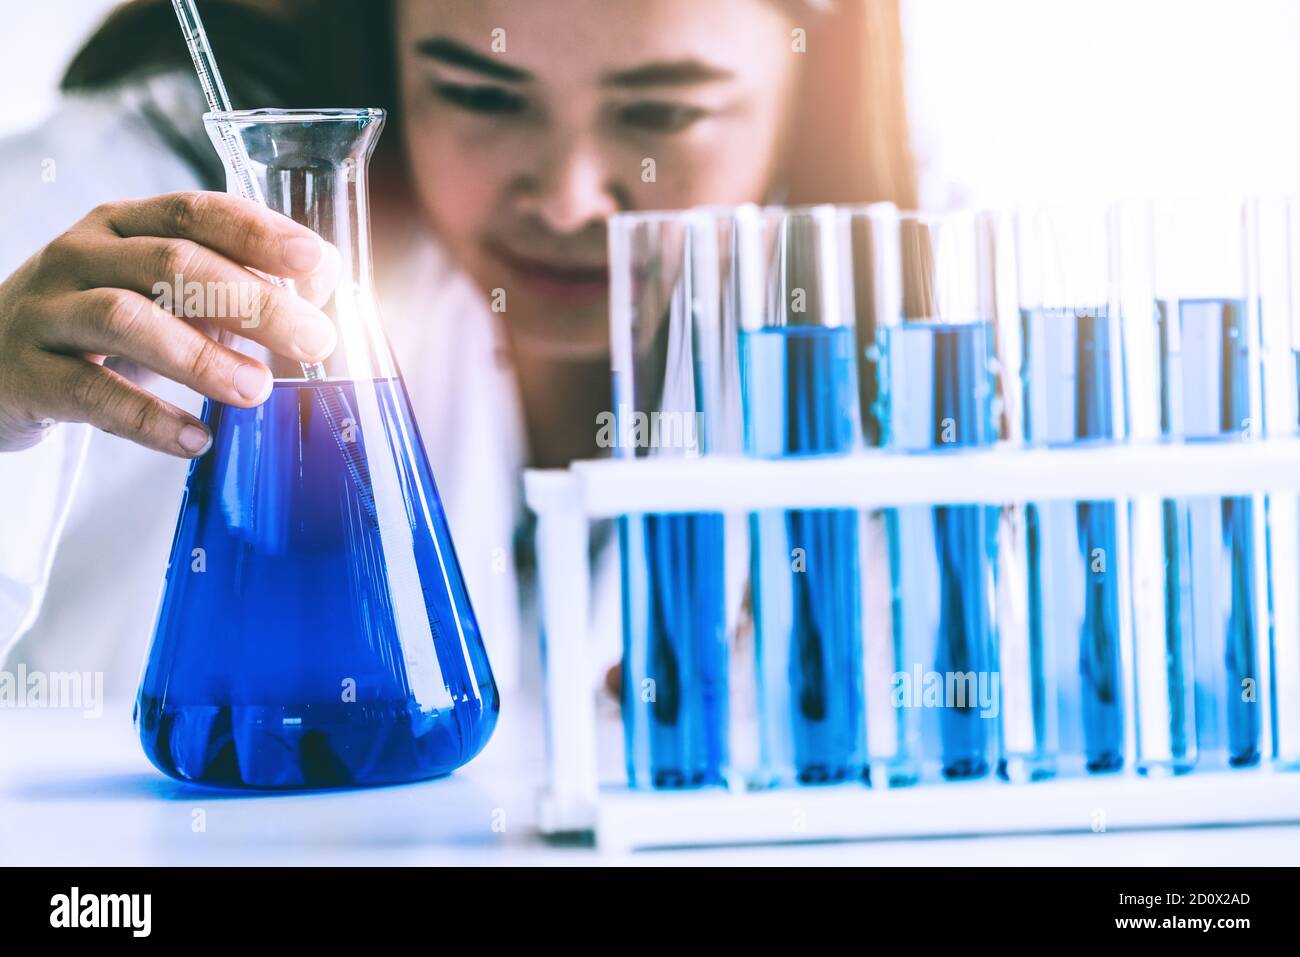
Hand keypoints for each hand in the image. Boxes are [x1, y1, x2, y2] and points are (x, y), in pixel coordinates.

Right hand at [0, 191, 340, 456]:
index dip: (258, 233)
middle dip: (252, 302)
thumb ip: (232, 292)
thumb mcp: (162, 296)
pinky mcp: (27, 374)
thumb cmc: (99, 328)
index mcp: (122, 225)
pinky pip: (90, 393)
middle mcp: (81, 255)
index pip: (195, 212)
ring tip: (257, 390)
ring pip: (127, 319)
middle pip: (172, 264)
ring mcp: (47, 311)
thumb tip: (317, 296)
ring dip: (202, 356)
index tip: (315, 261)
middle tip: (312, 341)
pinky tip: (196, 439)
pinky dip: (149, 418)